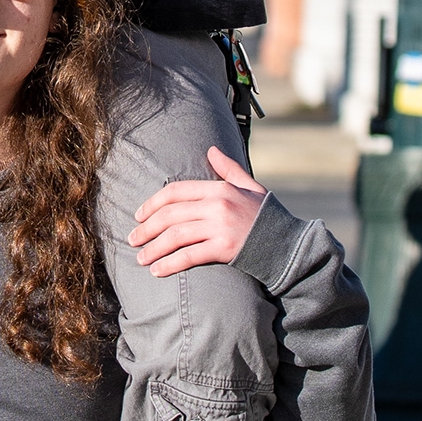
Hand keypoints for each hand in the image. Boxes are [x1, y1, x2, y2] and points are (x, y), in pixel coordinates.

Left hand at [128, 146, 267, 278]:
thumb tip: (212, 149)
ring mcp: (220, 227)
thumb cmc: (265, 216)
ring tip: (140, 258)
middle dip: (147, 228)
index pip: (176, 191)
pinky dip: (169, 263)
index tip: (139, 215)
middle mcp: (217, 205)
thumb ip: (229, 168)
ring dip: (153, 248)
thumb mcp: (250, 186)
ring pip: (175, 236)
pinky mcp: (224, 249)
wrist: (288, 244)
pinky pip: (188, 256)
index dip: (153, 203)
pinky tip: (157, 270)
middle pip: (170, 215)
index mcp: (220, 188)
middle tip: (133, 239)